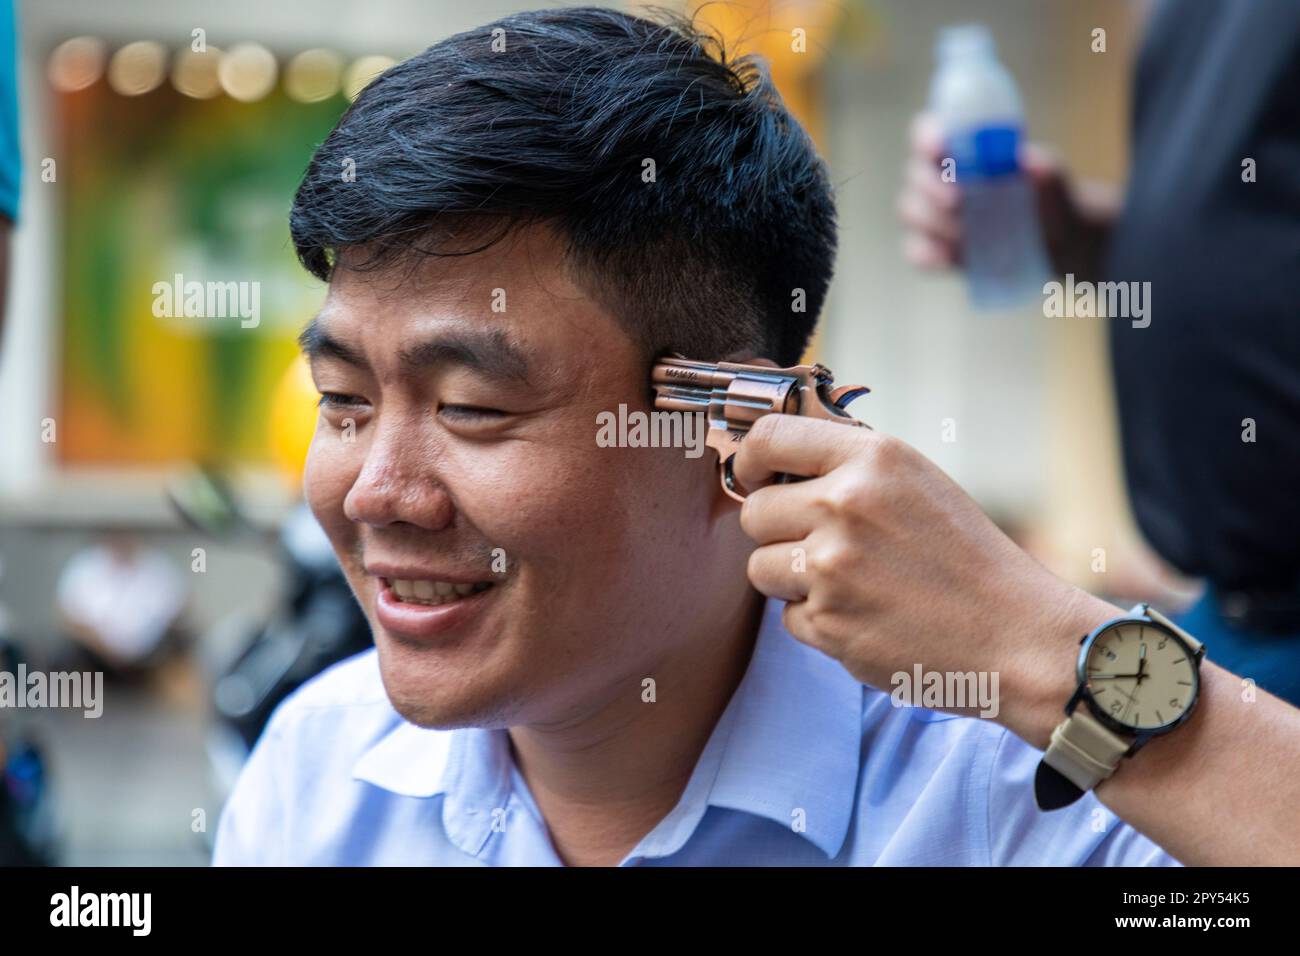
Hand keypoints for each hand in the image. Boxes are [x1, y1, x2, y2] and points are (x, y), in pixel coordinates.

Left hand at [733, 413, 1117, 746]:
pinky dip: (816, 620)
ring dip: (791, 578)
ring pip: (760, 566)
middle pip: (753, 512)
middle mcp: (845, 505)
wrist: (1016, 635)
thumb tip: (772, 457)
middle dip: (776, 530)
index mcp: (872, 459)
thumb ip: (849, 465)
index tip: (754, 478)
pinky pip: (787, 616)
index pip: (768, 438)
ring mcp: (832, 568)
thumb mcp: (916, 481)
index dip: (749, 460)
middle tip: (823, 545)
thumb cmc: (967, 557)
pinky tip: (866, 616)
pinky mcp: (828, 624)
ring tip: (851, 583)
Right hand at [896, 112, 1114, 279]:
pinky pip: (916, 250)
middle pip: (915, 172)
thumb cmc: (1050, 199)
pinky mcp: (933, 247)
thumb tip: (1028, 163)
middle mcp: (938, 175)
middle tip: (958, 202)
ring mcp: (932, 213)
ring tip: (964, 233)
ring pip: (910, 210)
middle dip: (931, 187)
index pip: (928, 131)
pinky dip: (927, 254)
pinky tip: (945, 260)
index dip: (927, 135)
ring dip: (932, 221)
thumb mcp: (1054, 183)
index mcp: (961, 146)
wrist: (1056, 243)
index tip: (940, 147)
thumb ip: (1045, 170)